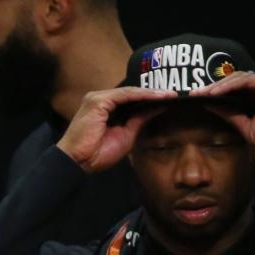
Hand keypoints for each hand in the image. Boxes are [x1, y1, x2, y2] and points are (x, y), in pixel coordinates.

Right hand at [57, 86, 177, 171]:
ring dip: (152, 92)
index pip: (132, 100)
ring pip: (131, 92)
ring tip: (171, 94)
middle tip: (175, 93)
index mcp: (107, 109)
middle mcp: (102, 100)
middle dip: (154, 93)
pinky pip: (126, 94)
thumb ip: (139, 121)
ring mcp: (99, 98)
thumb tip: (156, 109)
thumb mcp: (126, 136)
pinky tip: (157, 95)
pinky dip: (142, 95)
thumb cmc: (97, 155)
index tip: (169, 101)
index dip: (151, 100)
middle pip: (132, 93)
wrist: (78, 162)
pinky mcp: (98, 100)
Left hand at [189, 72, 254, 162]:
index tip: (195, 102)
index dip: (213, 95)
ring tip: (202, 94)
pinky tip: (217, 93)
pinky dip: (231, 86)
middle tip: (193, 94)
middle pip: (232, 82)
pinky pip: (248, 81)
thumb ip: (231, 116)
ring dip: (218, 86)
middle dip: (212, 88)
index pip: (231, 92)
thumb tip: (211, 107)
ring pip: (238, 79)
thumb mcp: (247, 129)